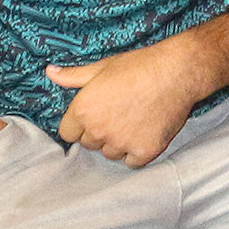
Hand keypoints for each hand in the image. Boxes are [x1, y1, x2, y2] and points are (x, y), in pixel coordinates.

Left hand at [47, 41, 213, 167]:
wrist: (178, 71)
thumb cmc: (140, 66)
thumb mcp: (103, 67)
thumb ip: (73, 76)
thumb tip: (49, 71)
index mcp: (83, 110)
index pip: (68, 134)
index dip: (82, 124)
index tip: (98, 115)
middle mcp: (98, 129)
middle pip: (89, 144)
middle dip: (101, 133)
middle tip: (120, 114)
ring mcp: (121, 142)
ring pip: (110, 154)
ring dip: (119, 144)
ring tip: (135, 122)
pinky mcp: (144, 150)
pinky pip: (132, 163)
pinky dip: (138, 152)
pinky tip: (146, 133)